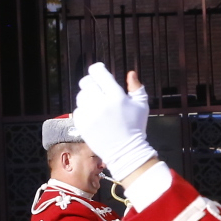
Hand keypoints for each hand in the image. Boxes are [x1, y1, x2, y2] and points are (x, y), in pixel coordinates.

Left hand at [72, 63, 157, 180]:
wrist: (126, 151)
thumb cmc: (136, 126)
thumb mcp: (142, 106)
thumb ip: (137, 88)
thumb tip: (130, 73)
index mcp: (117, 96)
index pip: (99, 73)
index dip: (97, 69)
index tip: (98, 70)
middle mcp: (101, 103)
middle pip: (86, 82)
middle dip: (91, 83)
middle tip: (96, 88)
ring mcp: (90, 114)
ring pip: (80, 96)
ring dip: (87, 97)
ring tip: (96, 104)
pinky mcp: (82, 124)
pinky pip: (78, 110)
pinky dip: (84, 111)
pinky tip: (94, 116)